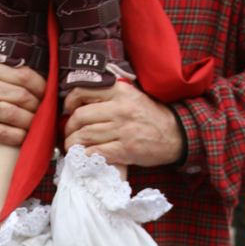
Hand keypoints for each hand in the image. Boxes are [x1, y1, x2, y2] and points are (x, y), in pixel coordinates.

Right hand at [0, 60, 45, 146]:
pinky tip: (22, 137)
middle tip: (41, 112)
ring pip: (15, 114)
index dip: (41, 87)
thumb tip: (34, 79)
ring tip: (33, 125)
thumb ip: (3, 72)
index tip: (45, 94)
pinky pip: (2, 132)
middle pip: (23, 96)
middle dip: (37, 107)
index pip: (24, 76)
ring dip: (30, 122)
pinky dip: (16, 136)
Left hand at [62, 82, 185, 167]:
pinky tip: (83, 156)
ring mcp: (123, 130)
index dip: (70, 101)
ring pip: (85, 135)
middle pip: (81, 116)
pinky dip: (84, 155)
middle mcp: (120, 109)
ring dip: (73, 142)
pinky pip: (96, 152)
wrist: (175, 135)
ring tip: (72, 145)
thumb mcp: (133, 96)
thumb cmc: (151, 116)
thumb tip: (82, 100)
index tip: (68, 109)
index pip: (84, 90)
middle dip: (69, 126)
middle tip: (68, 132)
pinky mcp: (125, 150)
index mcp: (120, 92)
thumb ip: (110, 94)